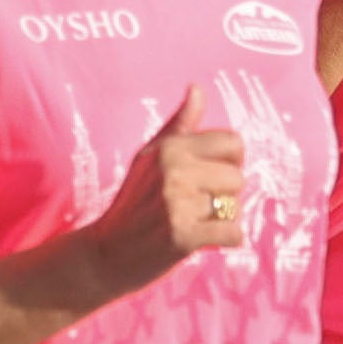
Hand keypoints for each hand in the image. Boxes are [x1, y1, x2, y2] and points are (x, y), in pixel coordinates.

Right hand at [87, 92, 252, 299]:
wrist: (104, 255)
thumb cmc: (132, 205)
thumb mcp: (148, 157)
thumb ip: (179, 125)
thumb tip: (197, 88)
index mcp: (169, 147)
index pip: (234, 143)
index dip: (228, 163)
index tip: (208, 179)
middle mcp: (174, 169)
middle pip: (238, 177)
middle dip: (223, 196)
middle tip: (193, 208)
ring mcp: (177, 203)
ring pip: (235, 207)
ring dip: (220, 221)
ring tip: (191, 224)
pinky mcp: (183, 236)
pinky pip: (234, 234)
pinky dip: (224, 242)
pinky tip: (199, 241)